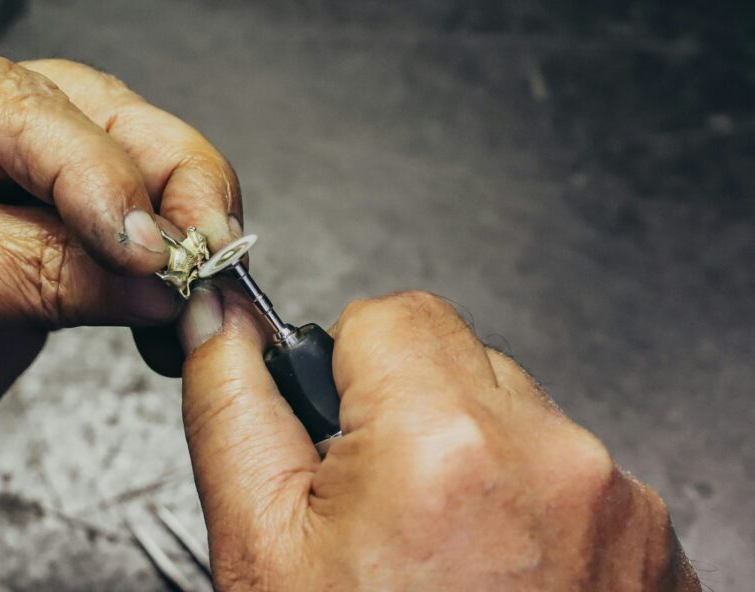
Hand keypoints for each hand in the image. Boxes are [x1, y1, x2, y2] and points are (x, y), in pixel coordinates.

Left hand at [0, 28, 241, 524]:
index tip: (138, 241)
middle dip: (165, 181)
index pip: (25, 105)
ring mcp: (1, 194)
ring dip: (176, 227)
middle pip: (96, 121)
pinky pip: (112, 253)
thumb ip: (32, 266)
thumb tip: (149, 271)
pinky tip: (174, 303)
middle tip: (200, 248)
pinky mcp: (29, 258)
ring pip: (122, 177)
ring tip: (200, 281)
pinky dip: (155, 279)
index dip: (97, 167)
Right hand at [179, 288, 699, 590]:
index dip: (345, 368)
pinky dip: (533, 515)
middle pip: (461, 363)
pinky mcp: (657, 549)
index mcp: (446, 442)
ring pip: (521, 422)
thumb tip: (220, 321)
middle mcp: (555, 459)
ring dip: (476, 466)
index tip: (338, 431)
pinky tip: (496, 580)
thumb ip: (232, 409)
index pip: (392, 314)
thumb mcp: (260, 546)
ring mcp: (620, 507)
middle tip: (382, 516)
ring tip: (442, 561)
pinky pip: (577, 482)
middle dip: (410, 416)